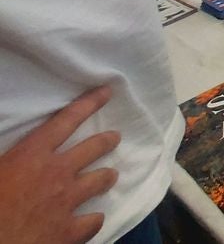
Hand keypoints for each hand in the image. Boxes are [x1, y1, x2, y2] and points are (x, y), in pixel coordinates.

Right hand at [0, 85, 119, 243]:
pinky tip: (95, 218)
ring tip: (110, 175)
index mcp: (32, 155)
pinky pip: (94, 221)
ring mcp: (67, 202)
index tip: (107, 91)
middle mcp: (57, 173)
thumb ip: (11, 156)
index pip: (66, 121)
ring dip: (106, 176)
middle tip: (114, 137)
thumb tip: (17, 153)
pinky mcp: (69, 231)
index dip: (89, 103)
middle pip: (94, 148)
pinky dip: (94, 219)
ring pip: (100, 180)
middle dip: (107, 141)